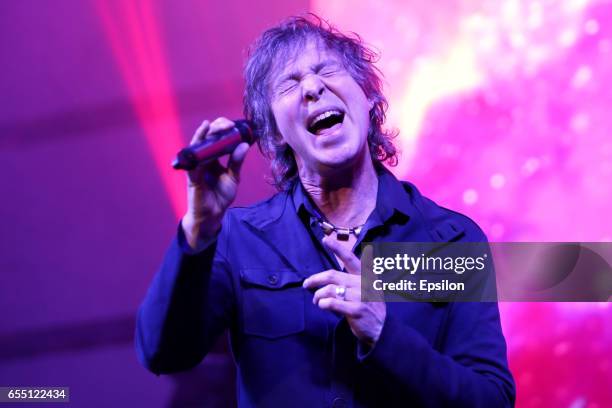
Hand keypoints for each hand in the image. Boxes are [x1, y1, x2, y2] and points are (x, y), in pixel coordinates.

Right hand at [182, 117, 249, 247]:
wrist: (212, 215)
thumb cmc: (220, 196)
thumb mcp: (233, 177)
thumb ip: (237, 162)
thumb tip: (245, 145)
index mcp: (214, 158)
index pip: (217, 138)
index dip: (224, 129)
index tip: (235, 125)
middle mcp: (204, 159)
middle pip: (208, 137)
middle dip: (216, 127)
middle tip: (227, 124)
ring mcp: (196, 166)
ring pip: (198, 145)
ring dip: (206, 134)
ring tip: (213, 126)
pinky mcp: (192, 175)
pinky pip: (193, 161)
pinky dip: (196, 149)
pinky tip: (201, 140)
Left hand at [303, 236, 385, 345]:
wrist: (382, 329)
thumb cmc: (371, 307)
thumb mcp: (371, 287)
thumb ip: (359, 275)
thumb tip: (354, 260)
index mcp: (366, 276)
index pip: (350, 259)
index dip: (338, 249)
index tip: (325, 240)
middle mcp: (364, 283)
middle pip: (332, 276)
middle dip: (315, 279)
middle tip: (307, 284)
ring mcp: (361, 297)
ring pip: (330, 290)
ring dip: (318, 295)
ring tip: (317, 300)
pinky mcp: (356, 310)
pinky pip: (333, 303)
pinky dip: (324, 304)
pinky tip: (322, 306)